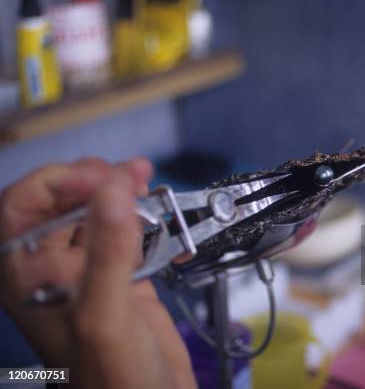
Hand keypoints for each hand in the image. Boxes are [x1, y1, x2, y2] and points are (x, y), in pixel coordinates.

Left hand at [0, 158, 195, 388]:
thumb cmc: (114, 377)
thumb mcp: (104, 316)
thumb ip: (107, 251)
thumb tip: (113, 189)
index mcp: (30, 275)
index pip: (21, 207)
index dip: (54, 184)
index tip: (100, 181)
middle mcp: (55, 266)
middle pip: (62, 202)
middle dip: (94, 180)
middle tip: (131, 175)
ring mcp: (92, 269)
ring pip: (98, 214)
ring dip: (122, 192)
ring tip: (147, 180)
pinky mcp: (126, 274)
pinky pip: (131, 233)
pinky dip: (147, 219)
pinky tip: (164, 214)